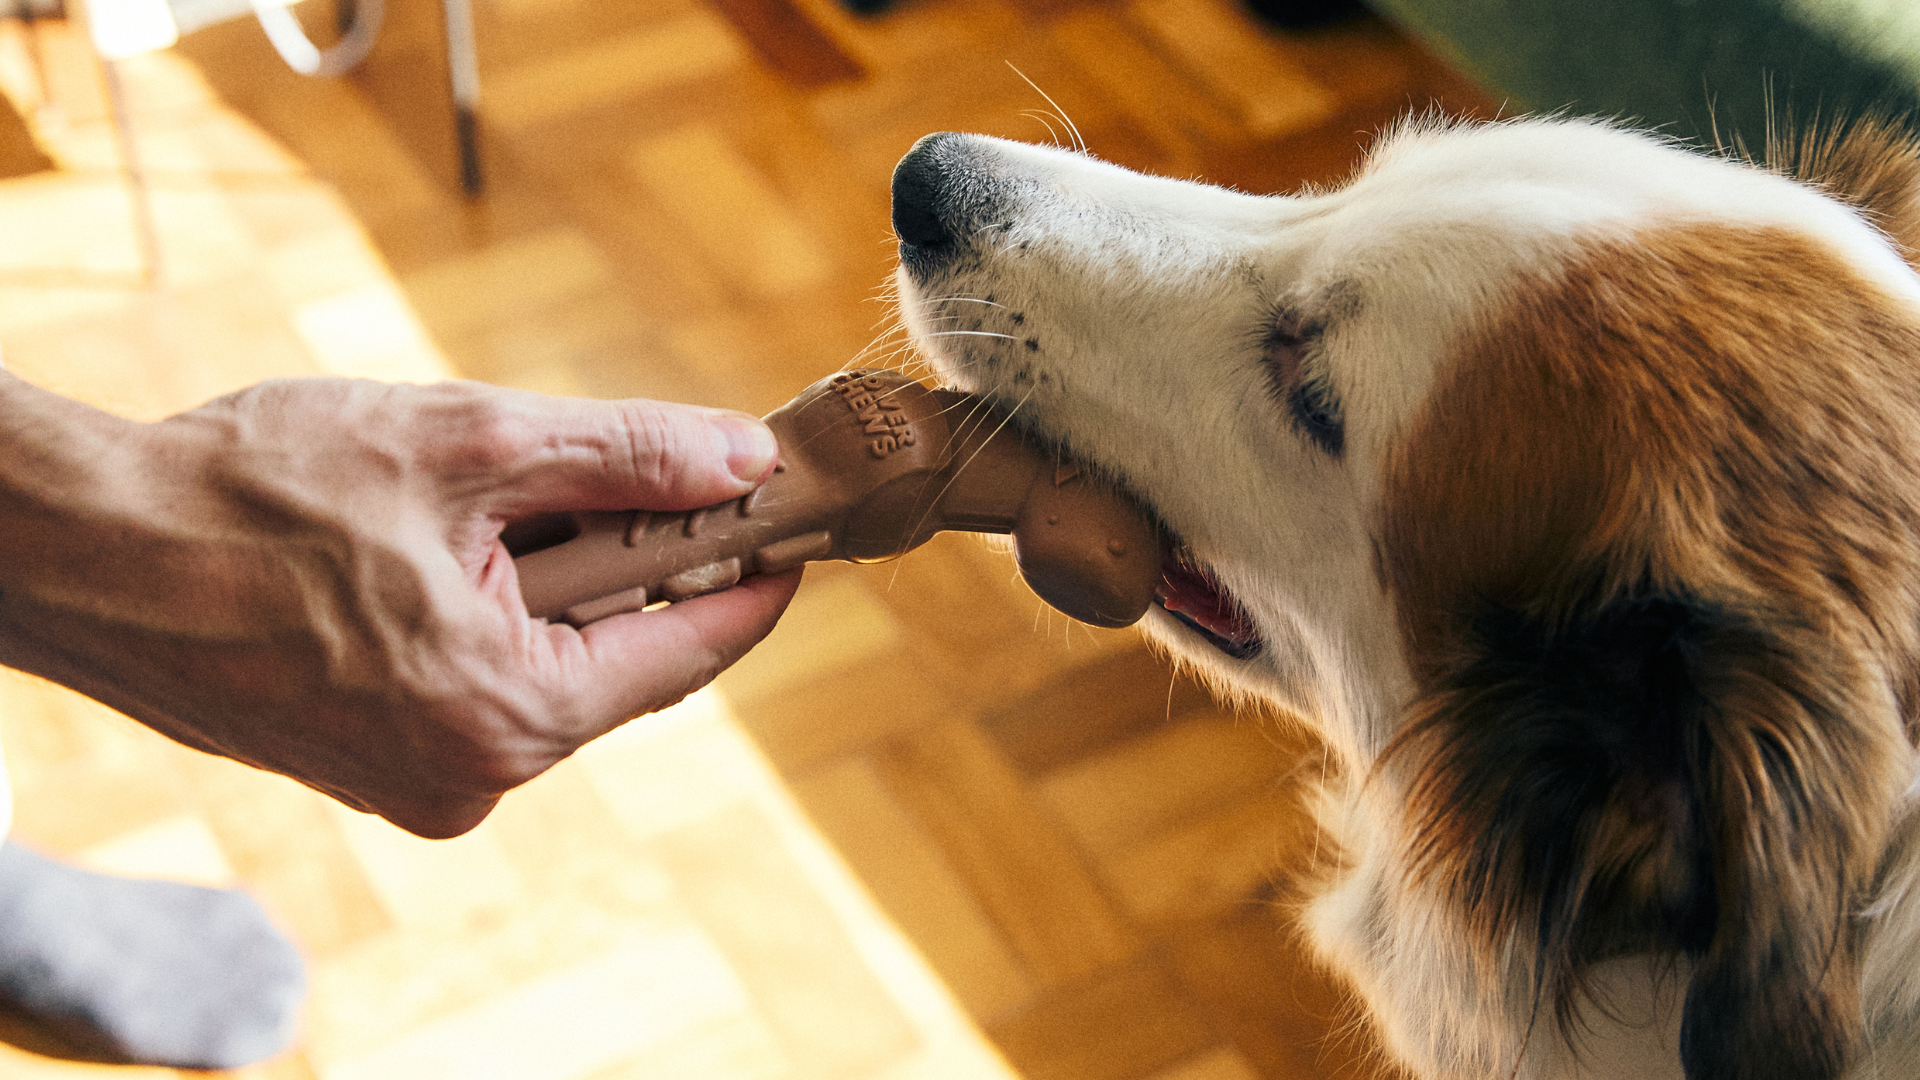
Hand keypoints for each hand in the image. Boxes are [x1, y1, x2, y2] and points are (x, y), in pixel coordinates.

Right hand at [0, 375, 800, 837]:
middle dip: (650, 563)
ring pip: (550, 670)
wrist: (81, 553)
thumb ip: (627, 455)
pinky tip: (454, 547)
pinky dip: (499, 616)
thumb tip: (743, 456)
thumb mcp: (470, 444)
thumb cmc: (256, 490)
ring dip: (565, 584)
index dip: (756, 574)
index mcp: (514, 714)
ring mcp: (418, 785)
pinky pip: (479, 687)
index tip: (798, 520)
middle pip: (623, 659)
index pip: (692, 647)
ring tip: (514, 495)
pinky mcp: (372, 768)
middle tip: (670, 475)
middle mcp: (475, 779)